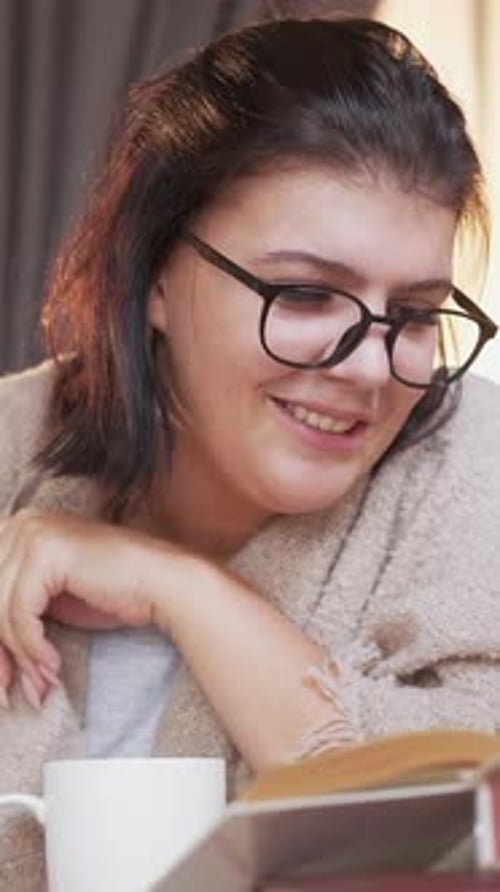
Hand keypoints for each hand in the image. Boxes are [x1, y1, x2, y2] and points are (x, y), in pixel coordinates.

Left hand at [0, 509, 182, 706]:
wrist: (161, 583)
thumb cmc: (111, 593)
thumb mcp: (48, 601)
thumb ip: (12, 612)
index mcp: (16, 528)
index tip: (3, 677)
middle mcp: (20, 523)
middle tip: (8, 694)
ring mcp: (33, 533)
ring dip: (18, 656)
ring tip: (39, 684)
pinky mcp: (46, 552)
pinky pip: (20, 612)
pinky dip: (32, 647)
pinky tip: (52, 666)